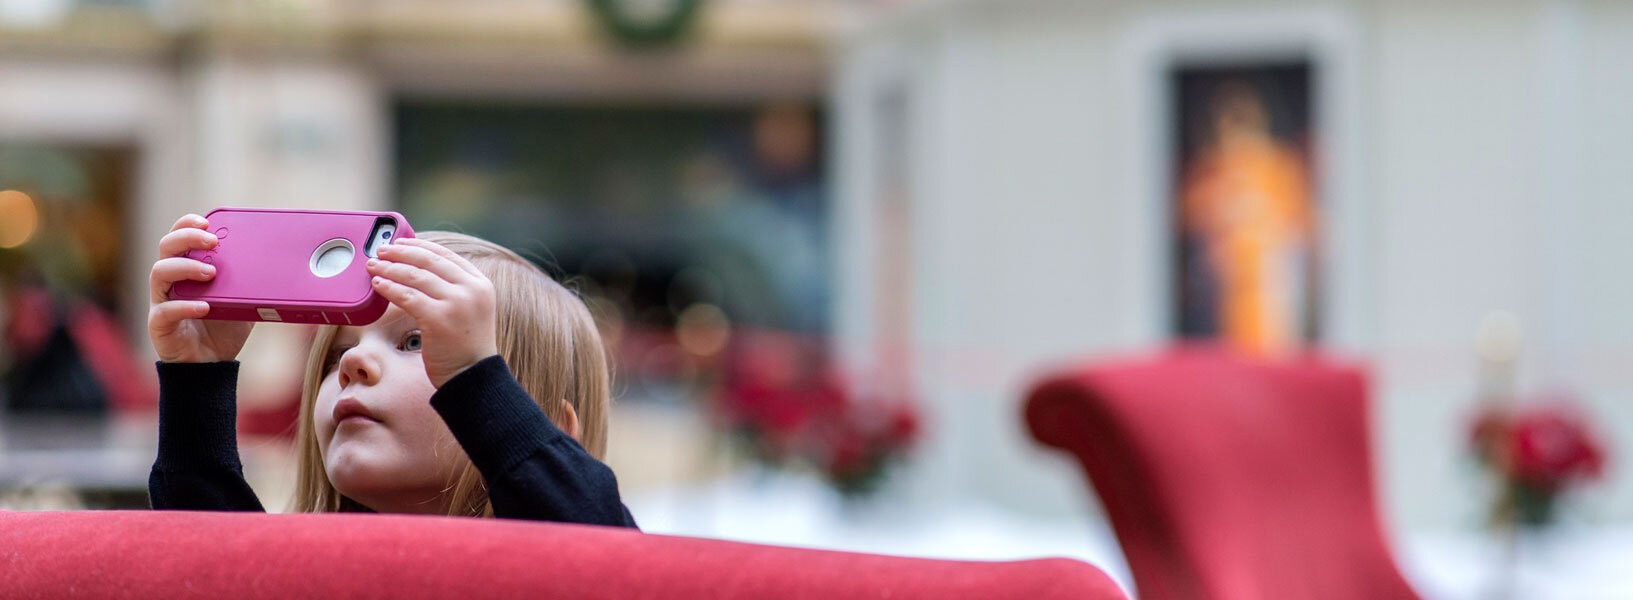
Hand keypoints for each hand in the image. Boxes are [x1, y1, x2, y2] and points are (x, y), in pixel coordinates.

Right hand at [148, 214, 253, 362]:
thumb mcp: (244, 300)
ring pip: (159, 272)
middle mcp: (170, 280)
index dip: (187, 225)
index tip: (206, 221)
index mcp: (186, 268)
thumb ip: (253, 283)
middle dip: (187, 238)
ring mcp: (161, 300)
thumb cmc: (223, 327)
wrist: (211, 363)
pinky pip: (165, 311)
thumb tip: (284, 268)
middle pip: (166, 247)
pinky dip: (185, 306)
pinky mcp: (159, 324)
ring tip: (211, 273)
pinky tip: (205, 306)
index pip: (178, 237)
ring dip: (186, 268)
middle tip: (212, 242)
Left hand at [365, 238, 498, 387]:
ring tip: (372, 267)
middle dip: (400, 253)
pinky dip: (389, 288)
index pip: (446, 255)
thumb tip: (417, 271)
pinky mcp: (439, 318)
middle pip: (428, 261)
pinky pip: (407, 296)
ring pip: (415, 276)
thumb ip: (453, 290)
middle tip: (380, 252)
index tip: (400, 243)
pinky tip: (377, 285)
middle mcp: (472, 289)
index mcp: (480, 284)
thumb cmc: (465, 347)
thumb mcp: (468, 310)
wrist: (472, 377)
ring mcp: (457, 303)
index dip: (419, 246)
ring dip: (389, 268)